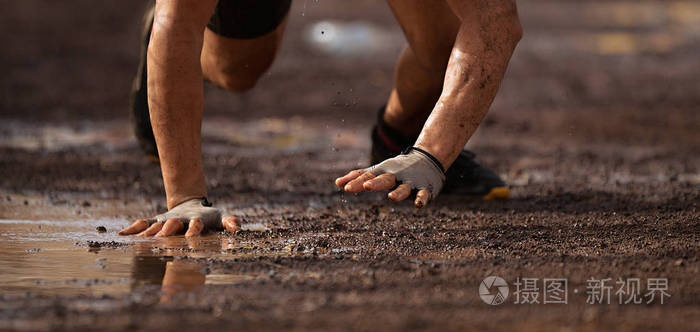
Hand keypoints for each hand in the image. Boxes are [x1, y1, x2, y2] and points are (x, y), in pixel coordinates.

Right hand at [118, 198, 240, 236]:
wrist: (192, 205)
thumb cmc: (210, 216)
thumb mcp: (221, 218)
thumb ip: (230, 222)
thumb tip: (238, 227)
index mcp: (196, 220)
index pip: (196, 224)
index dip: (194, 229)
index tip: (192, 235)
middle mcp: (179, 219)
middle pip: (172, 224)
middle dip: (168, 230)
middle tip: (163, 236)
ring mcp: (166, 220)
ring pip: (156, 225)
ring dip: (149, 232)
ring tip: (141, 240)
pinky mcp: (156, 221)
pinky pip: (143, 223)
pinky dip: (133, 228)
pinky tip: (121, 234)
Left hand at [335, 147, 444, 207]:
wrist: (428, 158)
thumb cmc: (397, 168)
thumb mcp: (378, 170)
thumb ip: (358, 177)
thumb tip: (337, 183)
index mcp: (383, 171)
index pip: (368, 176)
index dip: (357, 182)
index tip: (344, 187)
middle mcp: (396, 175)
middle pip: (384, 179)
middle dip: (376, 183)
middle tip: (367, 186)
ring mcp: (410, 181)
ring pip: (404, 188)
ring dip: (398, 193)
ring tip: (391, 197)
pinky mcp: (424, 187)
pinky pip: (422, 194)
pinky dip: (421, 198)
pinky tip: (417, 204)